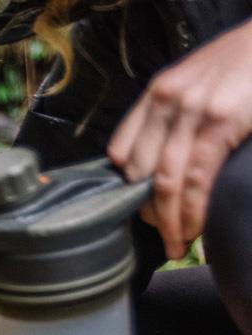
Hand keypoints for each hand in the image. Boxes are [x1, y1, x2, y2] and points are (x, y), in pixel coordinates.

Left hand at [108, 19, 251, 259]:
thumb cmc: (244, 65)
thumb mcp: (197, 83)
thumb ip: (174, 120)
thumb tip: (161, 171)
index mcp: (156, 93)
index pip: (120, 152)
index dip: (127, 189)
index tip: (138, 212)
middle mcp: (166, 101)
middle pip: (139, 174)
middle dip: (149, 214)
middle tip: (163, 236)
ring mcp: (191, 111)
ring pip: (165, 184)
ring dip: (170, 224)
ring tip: (177, 244)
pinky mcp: (219, 122)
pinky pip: (195, 180)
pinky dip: (193, 212)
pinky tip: (196, 228)